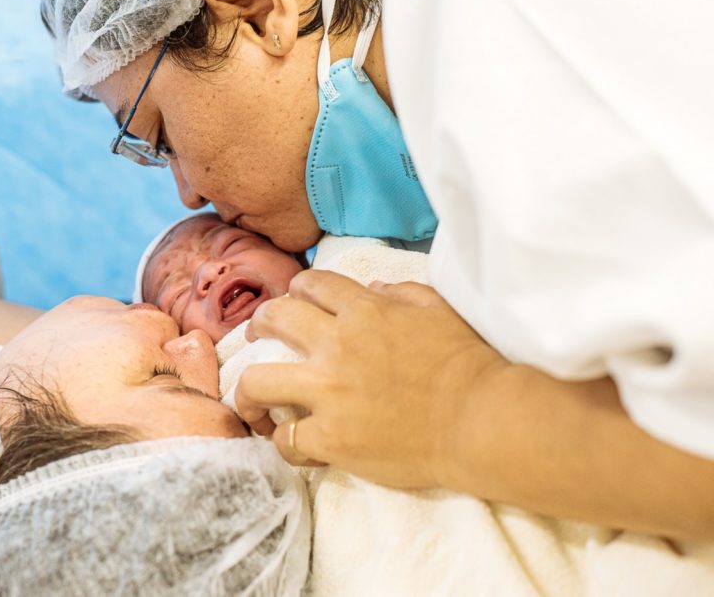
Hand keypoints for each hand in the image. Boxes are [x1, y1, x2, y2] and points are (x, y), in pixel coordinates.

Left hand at [238, 270, 507, 487]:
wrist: (481, 420)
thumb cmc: (468, 363)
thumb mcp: (437, 309)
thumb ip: (400, 293)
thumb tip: (372, 290)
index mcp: (364, 310)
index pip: (311, 285)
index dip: (296, 291)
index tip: (294, 303)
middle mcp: (337, 344)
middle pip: (273, 320)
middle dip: (258, 324)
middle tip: (256, 337)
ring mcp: (329, 392)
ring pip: (257, 381)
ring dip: (247, 391)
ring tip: (251, 402)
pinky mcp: (331, 437)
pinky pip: (286, 440)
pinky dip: (284, 443)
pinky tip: (294, 444)